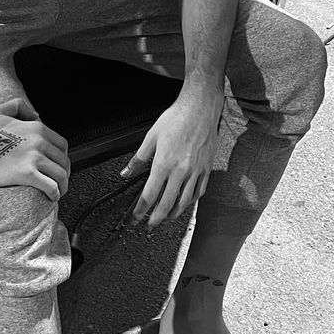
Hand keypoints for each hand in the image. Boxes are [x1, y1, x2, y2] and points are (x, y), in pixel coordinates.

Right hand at [0, 97, 70, 199]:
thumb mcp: (0, 110)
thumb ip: (19, 107)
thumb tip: (37, 117)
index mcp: (37, 127)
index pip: (62, 146)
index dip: (62, 159)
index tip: (57, 168)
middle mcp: (39, 141)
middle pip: (63, 161)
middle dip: (63, 173)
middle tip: (58, 183)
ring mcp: (33, 157)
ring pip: (60, 175)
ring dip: (62, 186)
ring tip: (57, 192)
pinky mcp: (25, 173)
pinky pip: (50, 185)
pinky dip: (55, 193)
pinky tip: (52, 197)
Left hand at [120, 88, 223, 229]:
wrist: (200, 108)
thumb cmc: (177, 119)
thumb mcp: (151, 137)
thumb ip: (138, 159)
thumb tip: (126, 173)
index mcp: (163, 164)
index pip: (149, 195)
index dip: (140, 211)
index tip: (135, 218)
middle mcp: (180, 171)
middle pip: (166, 204)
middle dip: (155, 218)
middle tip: (149, 225)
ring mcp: (196, 171)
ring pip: (184, 202)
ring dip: (173, 214)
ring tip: (165, 218)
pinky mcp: (207, 169)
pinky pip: (199, 192)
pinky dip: (190, 202)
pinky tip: (185, 204)